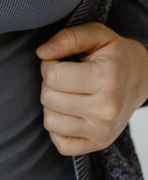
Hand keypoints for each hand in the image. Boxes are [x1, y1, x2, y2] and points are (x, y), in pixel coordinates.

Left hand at [36, 22, 147, 155]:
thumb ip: (68, 38)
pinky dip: (58, 129)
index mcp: (107, 78)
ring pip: (50, 122)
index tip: (60, 62)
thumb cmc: (115, 55)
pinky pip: (61, 144)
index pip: (53, 76)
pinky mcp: (99, 144)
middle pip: (48, 98)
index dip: (49, 65)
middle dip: (50, 84)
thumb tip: (42, 53)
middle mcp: (107, 109)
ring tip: (68, 94)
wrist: (143, 78)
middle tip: (66, 78)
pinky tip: (70, 113)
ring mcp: (103, 130)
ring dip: (52, 106)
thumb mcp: (96, 35)